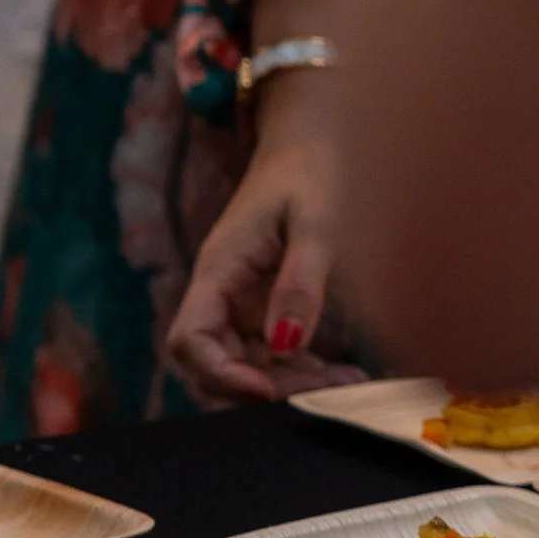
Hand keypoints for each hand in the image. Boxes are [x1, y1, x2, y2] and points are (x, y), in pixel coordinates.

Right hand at [165, 128, 354, 407]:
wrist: (313, 146)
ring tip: (349, 386)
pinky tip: (349, 374)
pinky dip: (308, 373)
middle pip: (218, 364)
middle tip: (326, 391)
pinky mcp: (268, 310)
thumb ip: (301, 282)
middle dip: (265, 389)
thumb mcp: (315, 222)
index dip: (218, 374)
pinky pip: (278, 357)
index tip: (266, 389)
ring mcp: (244, 305)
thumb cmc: (310, 173)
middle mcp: (223, 294)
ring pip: (251, 367)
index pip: (189, 339)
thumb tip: (287, 345)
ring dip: (292, 386)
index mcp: (219, 269)